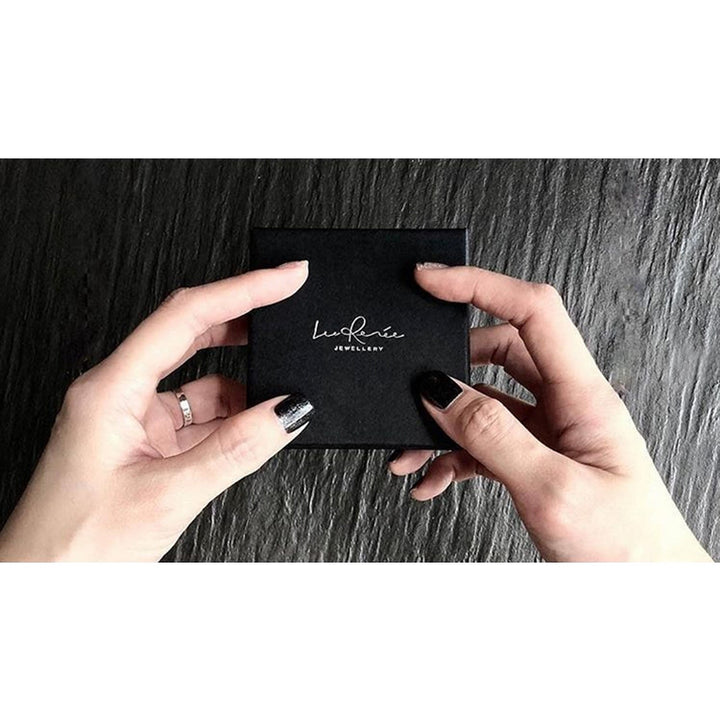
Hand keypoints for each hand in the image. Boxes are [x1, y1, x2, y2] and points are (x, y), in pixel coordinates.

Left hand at [0, 262, 313, 561]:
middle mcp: (118, 394)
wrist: (41, 587)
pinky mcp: (145, 444)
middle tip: (286, 307)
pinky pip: (198, 416)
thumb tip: (286, 411)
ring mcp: (132, 419)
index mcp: (110, 389)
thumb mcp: (167, 495)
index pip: (186, 317)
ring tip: (281, 389)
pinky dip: (232, 418)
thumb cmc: (75, 545)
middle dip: (243, 321)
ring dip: (243, 383)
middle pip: (190, 333)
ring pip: (199, 379)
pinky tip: (256, 425)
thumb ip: (235, 449)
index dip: (242, 291)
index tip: (282, 278)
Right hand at [390, 264, 710, 561]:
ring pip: (484, 400)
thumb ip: (492, 435)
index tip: (432, 281)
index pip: (531, 312)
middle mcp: (567, 404)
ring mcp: (550, 432)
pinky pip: (484, 442)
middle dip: (448, 366)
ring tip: (410, 452)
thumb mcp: (551, 488)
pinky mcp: (536, 458)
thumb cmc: (624, 547)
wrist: (646, 592)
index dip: (479, 286)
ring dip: (442, 422)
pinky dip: (451, 456)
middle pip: (500, 351)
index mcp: (584, 395)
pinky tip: (431, 479)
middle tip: (413, 388)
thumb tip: (442, 392)